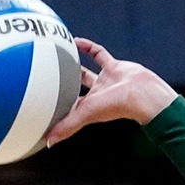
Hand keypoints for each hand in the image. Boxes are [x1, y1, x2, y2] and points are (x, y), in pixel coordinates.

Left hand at [42, 39, 176, 146]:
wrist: (142, 93)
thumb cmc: (117, 106)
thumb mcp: (86, 114)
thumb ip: (67, 127)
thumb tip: (47, 143)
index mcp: (89, 108)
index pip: (69, 108)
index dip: (56, 106)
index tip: (42, 102)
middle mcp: (96, 96)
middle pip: (76, 90)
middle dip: (64, 86)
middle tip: (48, 77)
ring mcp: (105, 81)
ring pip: (86, 71)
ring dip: (75, 64)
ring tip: (60, 55)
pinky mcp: (113, 66)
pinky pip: (98, 54)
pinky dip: (88, 47)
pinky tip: (75, 41)